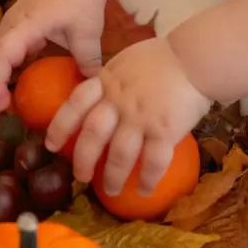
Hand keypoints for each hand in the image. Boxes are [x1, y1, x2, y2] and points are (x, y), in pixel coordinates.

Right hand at [0, 0, 106, 109]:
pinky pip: (7, 50)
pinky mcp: (19, 27)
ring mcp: (13, 24)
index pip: (2, 54)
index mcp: (26, 23)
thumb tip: (90, 92)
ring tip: (1, 104)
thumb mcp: (87, 33)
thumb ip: (88, 62)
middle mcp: (12, 23)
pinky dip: (7, 68)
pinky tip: (14, 86)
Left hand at [45, 37, 209, 193]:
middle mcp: (119, 101)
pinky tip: (145, 190)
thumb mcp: (127, 61)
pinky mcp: (164, 130)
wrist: (196, 57)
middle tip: (80, 177)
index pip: (75, 104)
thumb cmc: (164, 57)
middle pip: (92, 134)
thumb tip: (102, 92)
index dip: (60, 125)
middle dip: (82, 160)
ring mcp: (141, 117)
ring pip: (119, 154)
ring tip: (110, 190)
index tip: (51, 144)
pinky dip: (147, 179)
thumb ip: (113, 79)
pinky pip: (153, 160)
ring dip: (113, 176)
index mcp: (107, 82)